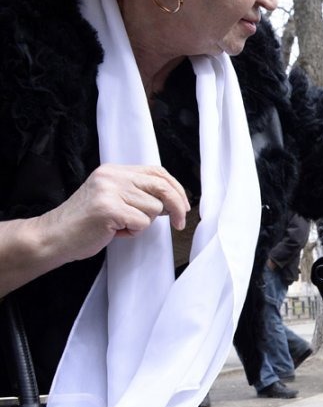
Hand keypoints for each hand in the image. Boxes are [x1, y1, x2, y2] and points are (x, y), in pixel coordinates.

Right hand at [39, 164, 189, 262]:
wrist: (53, 236)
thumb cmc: (86, 223)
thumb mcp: (113, 198)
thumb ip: (138, 194)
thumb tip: (173, 201)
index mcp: (114, 170)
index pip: (157, 172)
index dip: (176, 189)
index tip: (184, 206)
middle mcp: (112, 176)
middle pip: (162, 187)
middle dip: (177, 207)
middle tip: (179, 223)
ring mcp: (110, 191)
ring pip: (153, 208)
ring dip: (143, 223)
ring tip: (120, 226)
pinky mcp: (109, 208)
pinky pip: (142, 223)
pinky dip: (133, 233)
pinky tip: (115, 232)